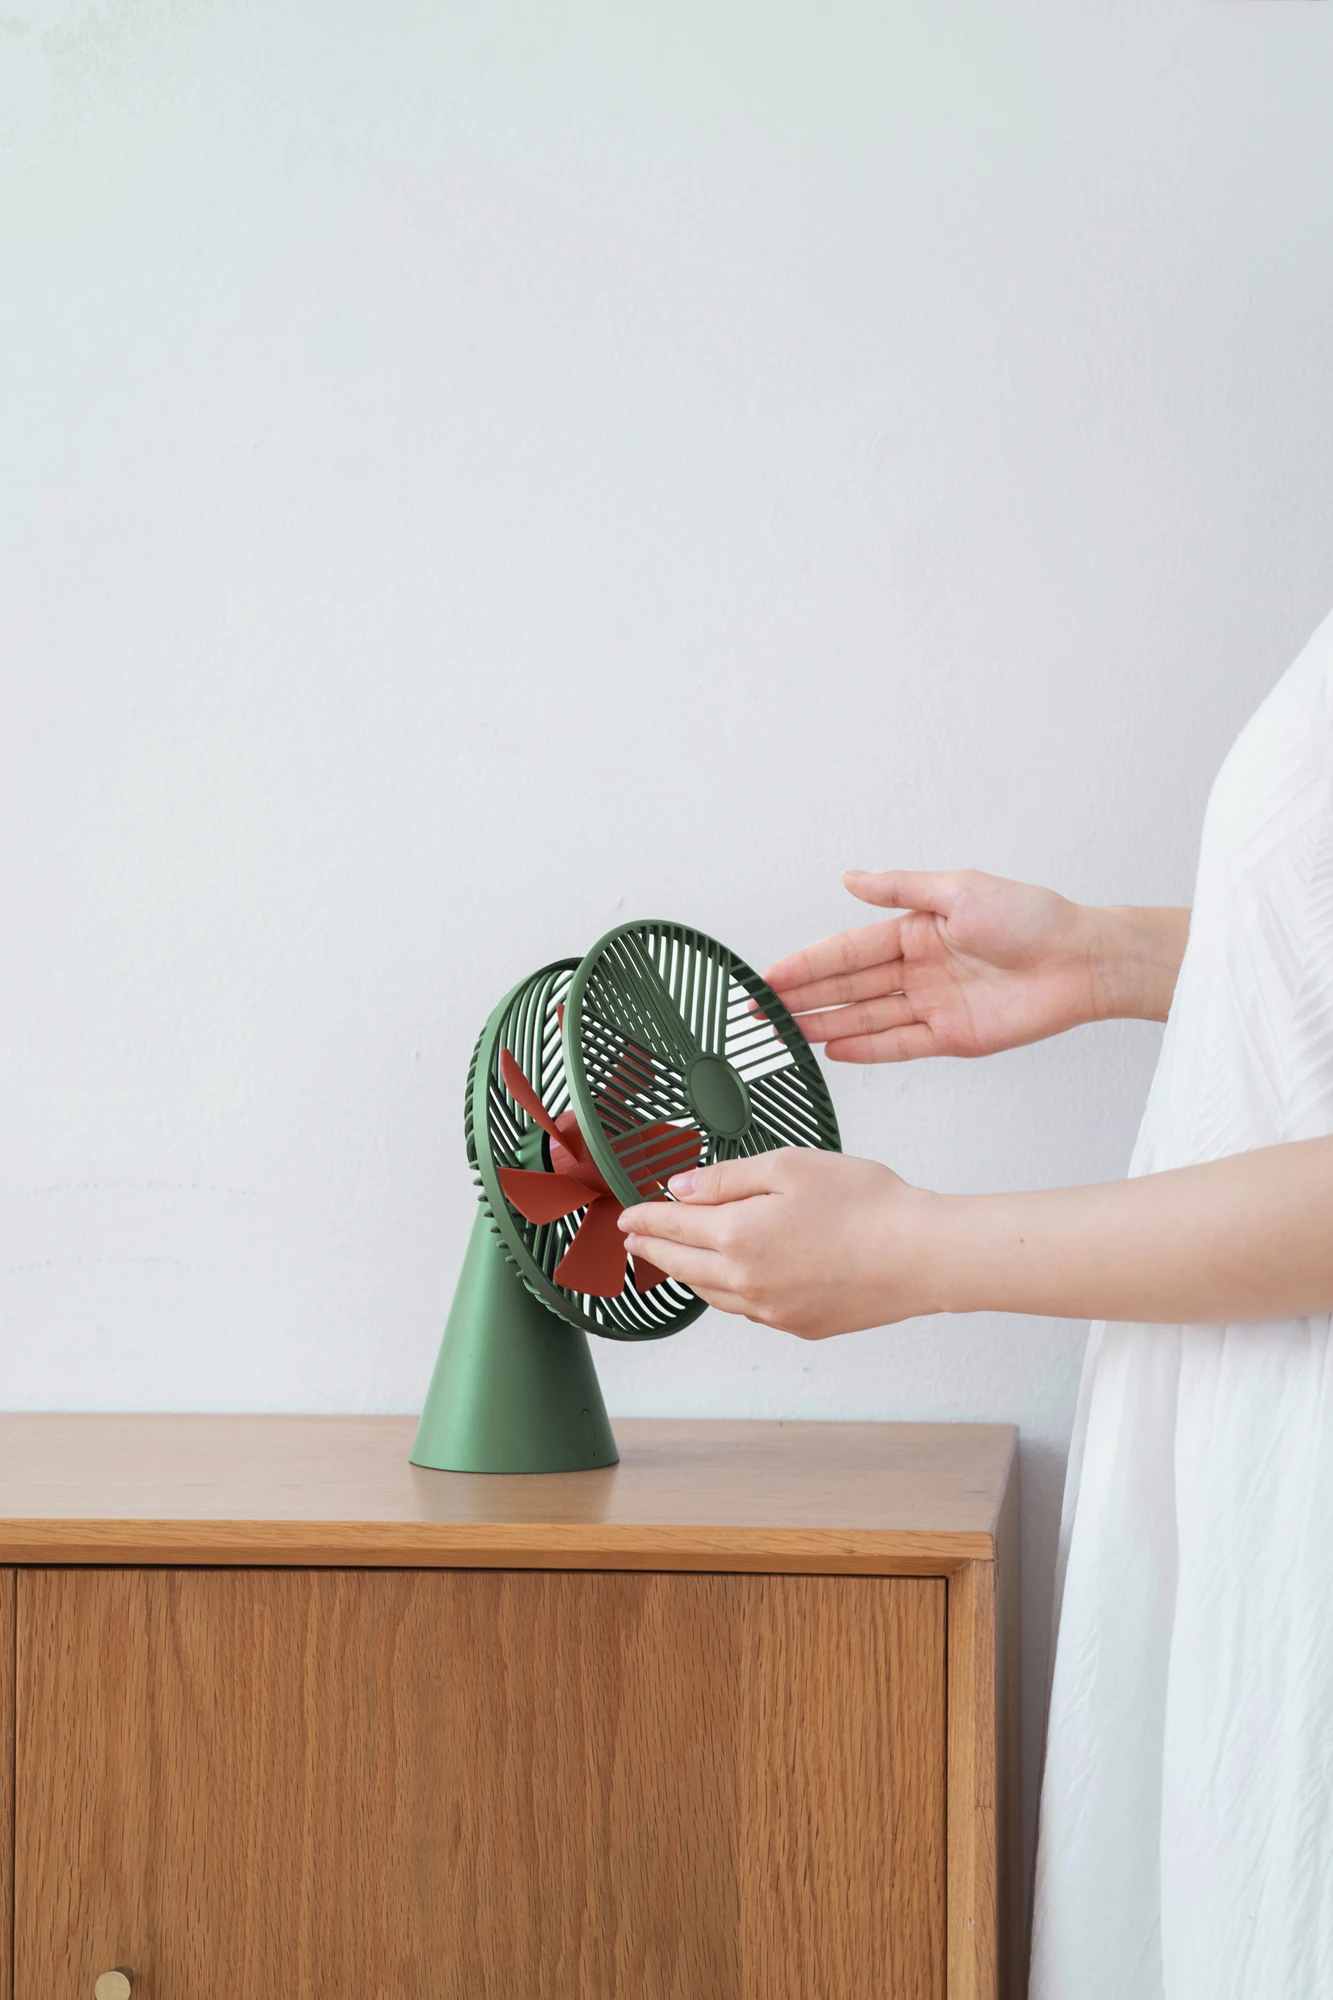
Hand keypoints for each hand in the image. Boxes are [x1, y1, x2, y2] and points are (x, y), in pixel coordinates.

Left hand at [619, 1149, 939, 1337]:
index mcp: (736, 1237)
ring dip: (687, 1275)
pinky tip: (732, 1281)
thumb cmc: (865, 1203)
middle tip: (635, 1243)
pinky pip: (747, 1310)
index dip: (644, 1219)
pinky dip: (728, 1293)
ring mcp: (771, 1311)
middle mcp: (745, 1282)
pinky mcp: (799, 1326)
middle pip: (681, 1267)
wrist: (920, 1255)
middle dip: (654, 1252)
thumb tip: (680, 1189)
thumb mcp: (789, 1167)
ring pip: (712, 1294)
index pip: (672, 1227)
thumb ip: (727, 1179)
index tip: (626, 1217)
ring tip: (677, 1261)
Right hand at [764, 868, 1175, 1061]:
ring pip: (866, 1017)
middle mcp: (919, 969)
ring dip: (824, 1025)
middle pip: (849, 987)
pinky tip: (832, 1050)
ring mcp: (933, 1005)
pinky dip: (866, 1049)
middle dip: (804, 998)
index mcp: (916, 930)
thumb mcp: (959, 889)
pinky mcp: (952, 1038)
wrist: (1082, 961)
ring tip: (784, 1034)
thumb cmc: (1030, 916)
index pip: (848, 950)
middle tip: (760, 1011)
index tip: (770, 975)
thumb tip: (849, 878)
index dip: (808, 963)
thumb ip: (900, 889)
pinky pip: (899, 1045)